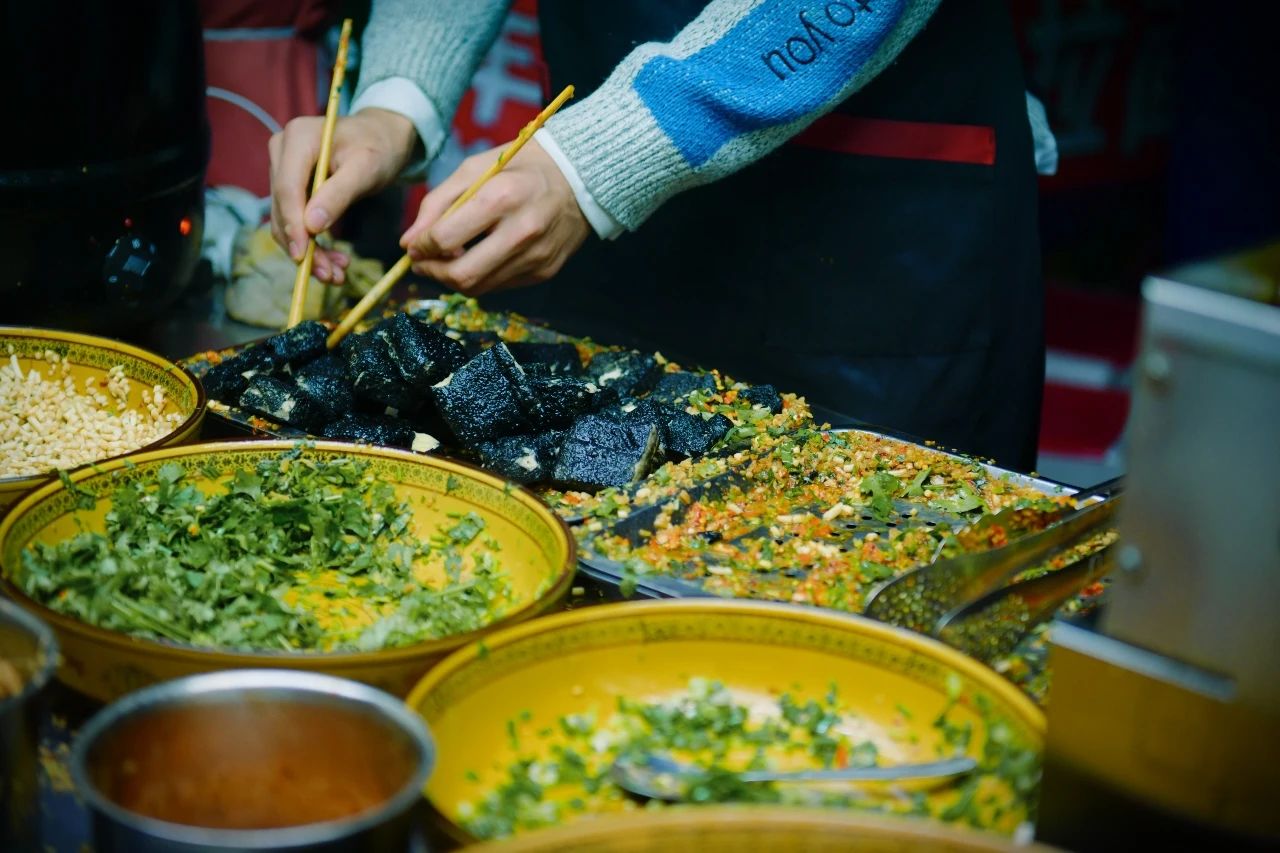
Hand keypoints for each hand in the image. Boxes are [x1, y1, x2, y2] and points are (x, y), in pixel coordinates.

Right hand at [268, 108, 416, 283]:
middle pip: (284, 207)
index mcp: (298, 138)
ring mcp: (283, 169)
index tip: (303, 257)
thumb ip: (338, 194)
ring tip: (336, 275)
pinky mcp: (290, 186)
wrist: (382, 138)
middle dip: (304, 246)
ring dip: (308, 252)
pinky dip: (312, 244)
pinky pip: (295, 220)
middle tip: (330, 276)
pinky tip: (333, 262)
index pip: (287, 188)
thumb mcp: (366, 169)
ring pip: (286, 220)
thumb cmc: (378, 148)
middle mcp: (283, 151)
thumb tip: (311, 226)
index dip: (293, 225)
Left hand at [401, 139, 590, 295]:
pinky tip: (476, 259)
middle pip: (462, 274)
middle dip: (433, 273)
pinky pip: (500, 285)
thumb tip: (408, 242)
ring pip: (479, 287)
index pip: (446, 238)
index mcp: (501, 197)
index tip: (414, 245)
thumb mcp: (474, 169)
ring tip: (445, 261)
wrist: (579, 178)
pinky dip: (480, 277)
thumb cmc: (519, 167)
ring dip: (452, 279)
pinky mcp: (545, 271)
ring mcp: (536, 256)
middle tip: (422, 263)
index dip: (421, 247)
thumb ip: (438, 203)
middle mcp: (522, 231)